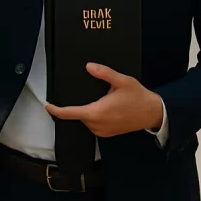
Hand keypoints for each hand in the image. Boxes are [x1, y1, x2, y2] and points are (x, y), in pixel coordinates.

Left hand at [45, 63, 163, 137]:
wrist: (152, 113)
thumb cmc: (137, 96)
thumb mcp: (122, 80)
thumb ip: (104, 73)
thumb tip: (89, 66)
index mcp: (97, 111)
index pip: (70, 112)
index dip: (56, 110)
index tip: (48, 105)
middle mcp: (97, 124)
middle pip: (78, 114)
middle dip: (80, 104)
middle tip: (96, 93)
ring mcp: (102, 131)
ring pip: (86, 119)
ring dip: (88, 110)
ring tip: (104, 99)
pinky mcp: (106, 134)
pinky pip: (93, 125)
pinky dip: (94, 116)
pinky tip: (105, 108)